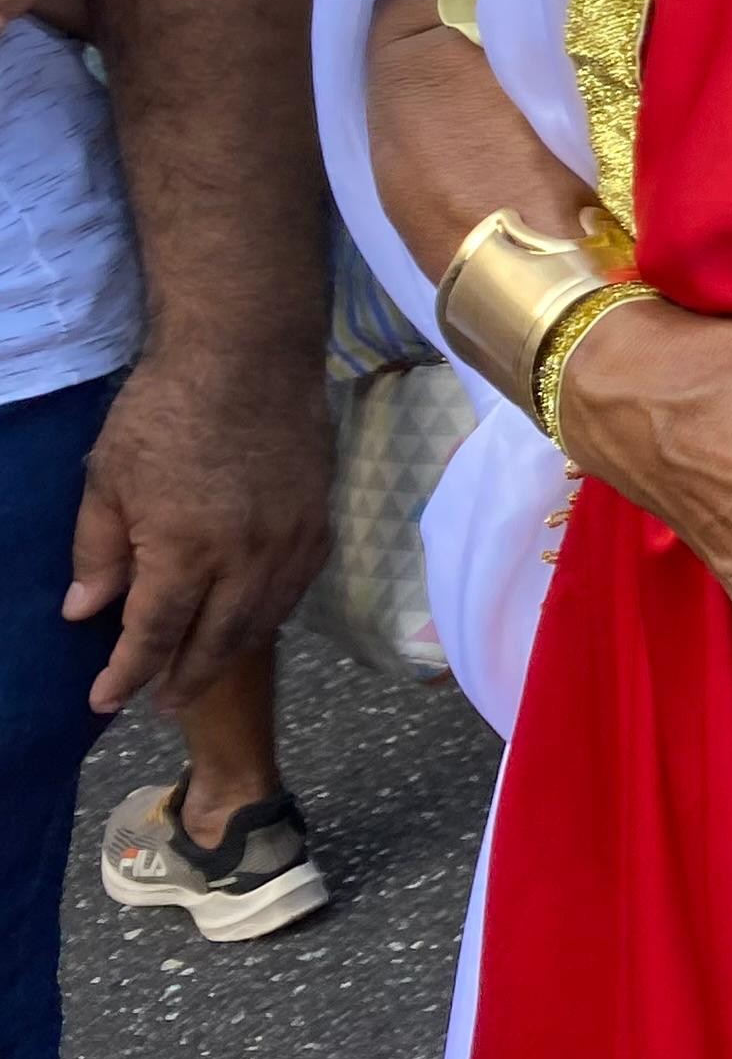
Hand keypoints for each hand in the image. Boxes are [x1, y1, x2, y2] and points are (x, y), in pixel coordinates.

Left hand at [66, 343, 331, 714]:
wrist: (249, 354)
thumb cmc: (165, 410)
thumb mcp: (108, 480)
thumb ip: (99, 553)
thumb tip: (84, 611)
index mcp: (185, 551)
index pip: (153, 635)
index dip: (126, 674)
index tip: (103, 700)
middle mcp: (246, 560)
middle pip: (217, 643)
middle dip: (184, 679)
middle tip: (161, 704)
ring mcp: (291, 543)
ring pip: (262, 621)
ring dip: (230, 653)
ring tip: (202, 670)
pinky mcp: (319, 523)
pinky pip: (295, 589)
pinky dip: (269, 614)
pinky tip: (252, 617)